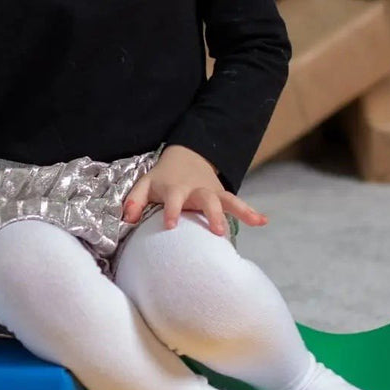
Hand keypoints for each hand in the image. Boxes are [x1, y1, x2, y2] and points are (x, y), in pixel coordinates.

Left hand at [122, 144, 267, 234]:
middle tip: (218, 232)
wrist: (186, 157)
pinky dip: (250, 211)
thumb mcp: (144, 184)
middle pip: (207, 200)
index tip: (171, 225)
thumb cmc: (162, 178)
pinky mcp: (222, 195)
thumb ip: (134, 200)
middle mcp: (196, 190)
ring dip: (240, 211)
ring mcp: (212, 192)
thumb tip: (127, 219)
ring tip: (254, 222)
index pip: (173, 199)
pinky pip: (237, 202)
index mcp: (175, 188)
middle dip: (212, 215)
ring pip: (228, 200)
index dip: (172, 211)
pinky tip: (263, 221)